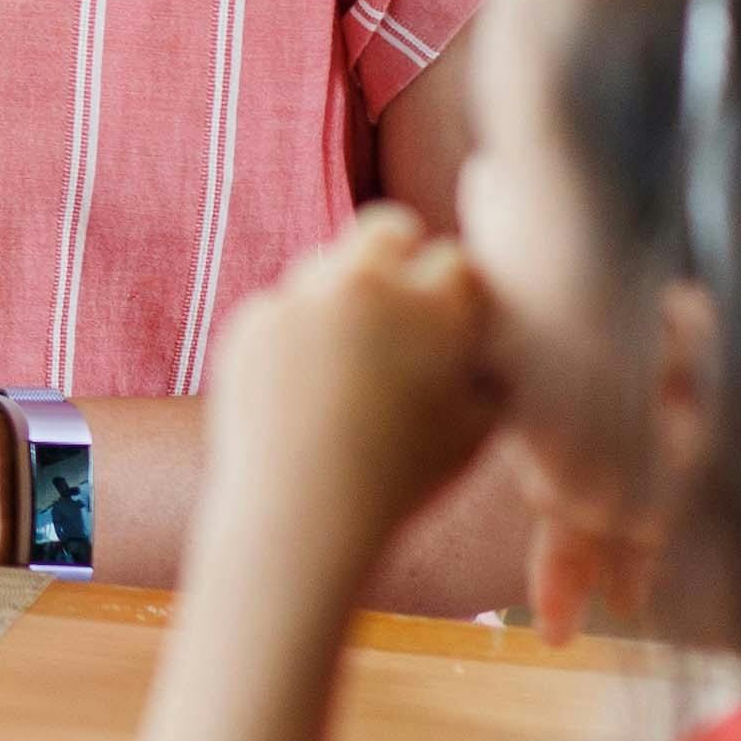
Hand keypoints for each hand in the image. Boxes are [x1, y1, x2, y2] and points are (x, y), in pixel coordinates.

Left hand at [194, 207, 507, 574]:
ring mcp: (301, 297)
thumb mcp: (477, 430)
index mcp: (433, 307)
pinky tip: (299, 389)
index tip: (451, 316)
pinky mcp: (251, 320)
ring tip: (347, 363)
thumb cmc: (402, 479)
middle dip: (398, 251)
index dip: (456, 290)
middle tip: (398, 292)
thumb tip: (484, 339)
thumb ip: (490, 369)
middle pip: (386, 228)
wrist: (302, 512)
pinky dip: (292, 335)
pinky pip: (280, 309)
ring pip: (327, 267)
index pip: (456, 260)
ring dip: (341, 296)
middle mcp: (366, 286)